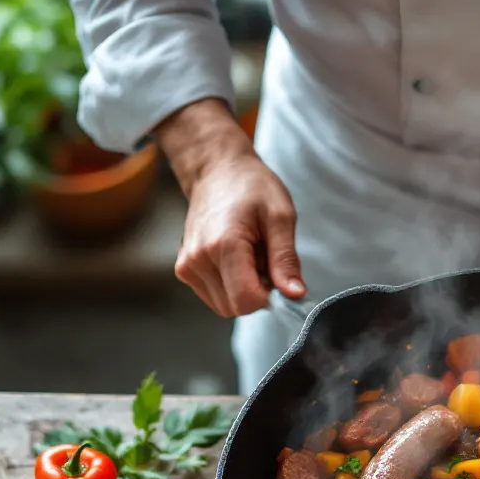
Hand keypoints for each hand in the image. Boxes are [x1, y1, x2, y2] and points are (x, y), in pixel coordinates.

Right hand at [155, 98, 305, 316]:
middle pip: (237, 308)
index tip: (276, 275)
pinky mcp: (184, 270)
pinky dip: (230, 287)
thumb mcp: (280, 217)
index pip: (247, 301)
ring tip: (249, 257)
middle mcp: (198, 259)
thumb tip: (294, 294)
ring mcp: (187, 266)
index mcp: (223, 245)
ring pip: (225, 306)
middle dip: (257, 293)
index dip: (269, 297)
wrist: (216, 170)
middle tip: (263, 260)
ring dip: (243, 290)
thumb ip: (286, 259)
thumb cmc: (251, 186)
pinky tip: (235, 261)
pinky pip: (215, 297)